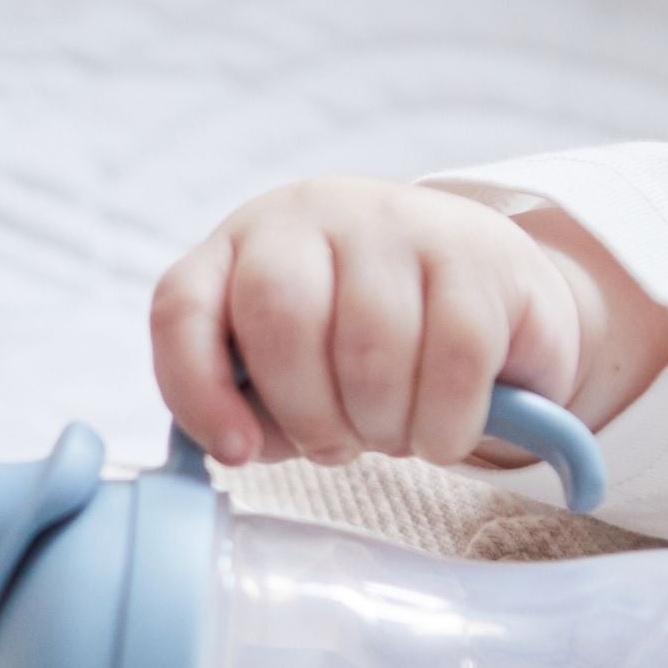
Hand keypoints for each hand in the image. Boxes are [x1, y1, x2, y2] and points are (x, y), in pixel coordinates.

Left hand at [151, 175, 667, 470]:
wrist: (484, 306)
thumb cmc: (358, 358)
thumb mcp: (284, 384)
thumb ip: (242, 406)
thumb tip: (235, 443)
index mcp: (240, 250)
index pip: (183, 308)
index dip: (198, 390)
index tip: (236, 453)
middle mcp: (310, 214)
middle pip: (281, 320)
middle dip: (310, 416)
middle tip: (340, 446)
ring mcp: (397, 220)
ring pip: (370, 348)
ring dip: (383, 427)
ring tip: (395, 431)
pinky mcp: (480, 250)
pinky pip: (455, 360)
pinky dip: (445, 426)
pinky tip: (442, 431)